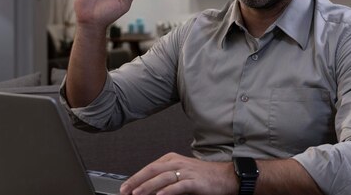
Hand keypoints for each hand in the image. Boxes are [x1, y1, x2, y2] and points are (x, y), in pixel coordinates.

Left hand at [120, 152, 236, 194]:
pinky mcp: (194, 181)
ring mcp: (186, 171)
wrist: (225, 176)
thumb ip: (165, 179)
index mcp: (172, 159)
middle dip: (136, 181)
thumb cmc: (203, 177)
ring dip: (148, 186)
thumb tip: (148, 189)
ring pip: (163, 178)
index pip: (149, 167)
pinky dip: (168, 191)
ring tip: (137, 193)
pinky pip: (178, 186)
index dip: (135, 177)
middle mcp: (177, 162)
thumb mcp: (181, 173)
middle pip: (152, 170)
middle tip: (125, 190)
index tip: (125, 187)